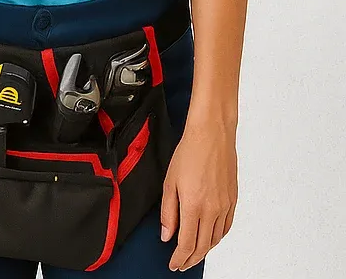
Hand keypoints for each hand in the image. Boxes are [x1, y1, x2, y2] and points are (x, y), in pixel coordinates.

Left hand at [160, 116, 237, 270]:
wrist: (211, 135)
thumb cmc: (189, 152)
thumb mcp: (169, 181)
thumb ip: (168, 211)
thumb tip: (167, 235)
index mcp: (194, 205)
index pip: (187, 244)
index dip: (180, 258)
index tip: (174, 264)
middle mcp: (212, 209)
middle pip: (203, 246)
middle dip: (191, 259)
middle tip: (182, 264)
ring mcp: (225, 206)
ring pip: (216, 239)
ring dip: (204, 250)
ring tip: (193, 254)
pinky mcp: (233, 201)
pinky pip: (226, 227)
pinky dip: (217, 237)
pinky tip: (210, 237)